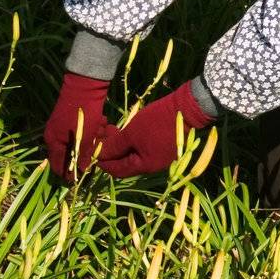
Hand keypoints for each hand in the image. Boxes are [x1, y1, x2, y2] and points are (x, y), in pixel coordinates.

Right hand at [44, 72, 117, 178]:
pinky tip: (102, 121)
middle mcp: (54, 135)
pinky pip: (82, 130)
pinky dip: (92, 129)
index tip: (84, 177)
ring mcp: (62, 125)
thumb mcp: (86, 138)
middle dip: (86, 152)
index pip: (57, 167)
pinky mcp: (72, 117)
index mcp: (53, 142)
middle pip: (70, 153)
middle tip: (99, 146)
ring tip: (102, 130)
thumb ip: (83, 157)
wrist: (86, 84)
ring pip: (79, 141)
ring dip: (92, 139)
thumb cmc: (84, 113)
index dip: (70, 174)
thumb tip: (82, 172)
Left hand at [97, 81, 212, 178]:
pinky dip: (130, 140)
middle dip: (109, 149)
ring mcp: (160, 155)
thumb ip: (113, 146)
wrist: (188, 107)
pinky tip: (124, 129)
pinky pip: (142, 147)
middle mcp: (152, 165)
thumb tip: (97, 154)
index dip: (102, 161)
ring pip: (133, 153)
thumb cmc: (158, 121)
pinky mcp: (164, 144)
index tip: (91, 150)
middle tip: (99, 134)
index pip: (117, 170)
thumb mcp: (131, 132)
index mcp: (145, 166)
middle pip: (124, 162)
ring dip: (119, 143)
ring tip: (109, 127)